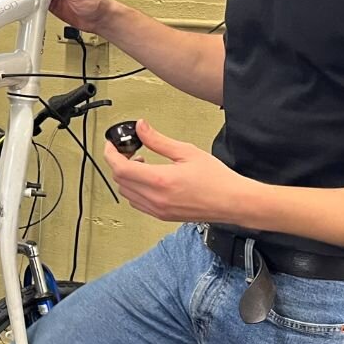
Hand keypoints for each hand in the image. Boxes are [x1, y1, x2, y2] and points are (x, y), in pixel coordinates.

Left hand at [103, 120, 257, 223]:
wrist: (232, 202)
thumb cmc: (216, 179)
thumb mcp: (186, 152)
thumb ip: (158, 140)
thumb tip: (141, 127)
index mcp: (160, 180)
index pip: (120, 168)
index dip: (110, 154)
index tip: (111, 144)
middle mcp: (155, 198)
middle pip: (120, 180)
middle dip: (119, 163)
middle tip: (130, 150)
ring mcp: (158, 210)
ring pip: (127, 193)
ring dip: (127, 177)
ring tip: (143, 164)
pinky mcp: (163, 216)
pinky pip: (137, 203)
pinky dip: (135, 190)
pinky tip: (149, 179)